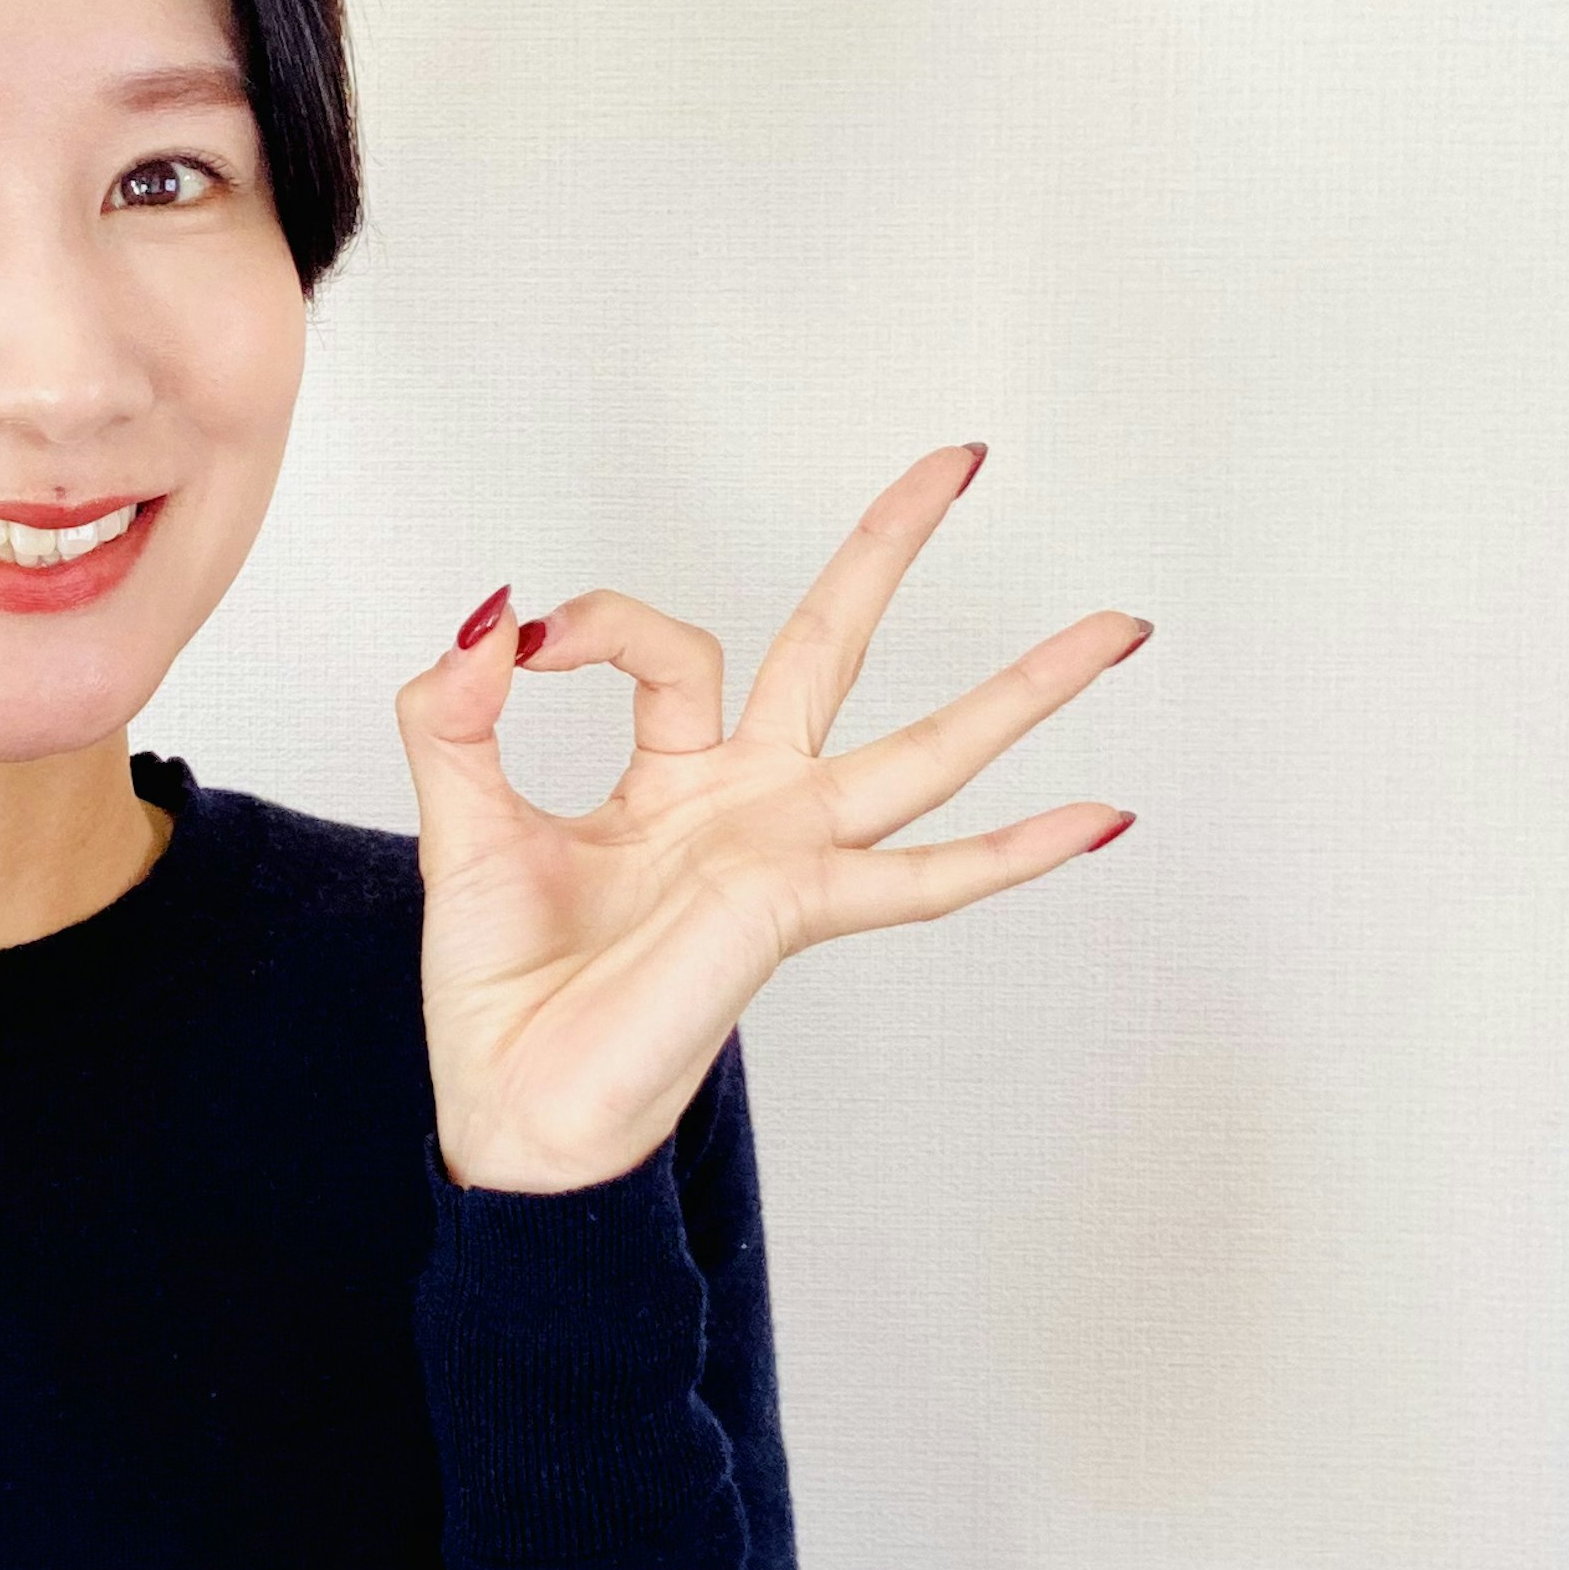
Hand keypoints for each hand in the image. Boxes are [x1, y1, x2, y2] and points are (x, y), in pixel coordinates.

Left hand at [393, 441, 1147, 1192]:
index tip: (525, 645)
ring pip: (927, 749)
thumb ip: (452, 712)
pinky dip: (1017, 850)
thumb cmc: (501, 990)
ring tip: (1116, 628)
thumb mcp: (458, 823)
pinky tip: (1100, 818)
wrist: (513, 1108)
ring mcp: (787, 853)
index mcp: (675, 776)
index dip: (596, 625)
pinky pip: (926, 877)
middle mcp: (749, 803)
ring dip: (1024, 687)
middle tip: (962, 462)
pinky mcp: (797, 908)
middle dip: (894, 547)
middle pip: (838, 644)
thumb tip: (492, 615)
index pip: (668, 647)